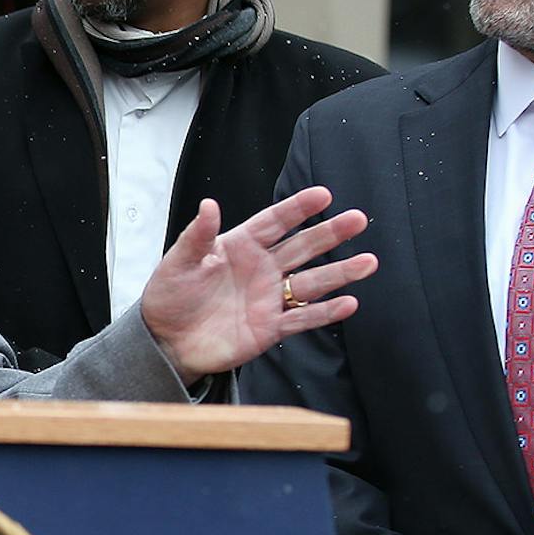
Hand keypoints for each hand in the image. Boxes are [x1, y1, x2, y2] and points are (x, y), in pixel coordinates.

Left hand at [138, 187, 376, 383]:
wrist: (165, 340)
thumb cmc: (169, 296)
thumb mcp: (178, 262)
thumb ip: (197, 236)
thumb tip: (209, 204)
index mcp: (239, 246)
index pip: (274, 222)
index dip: (298, 208)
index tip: (324, 194)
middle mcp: (261, 268)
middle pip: (302, 247)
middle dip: (330, 234)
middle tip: (358, 219)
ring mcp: (268, 298)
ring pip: (311, 282)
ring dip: (340, 273)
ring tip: (368, 262)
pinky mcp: (270, 328)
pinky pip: (302, 319)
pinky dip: (325, 312)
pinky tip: (349, 303)